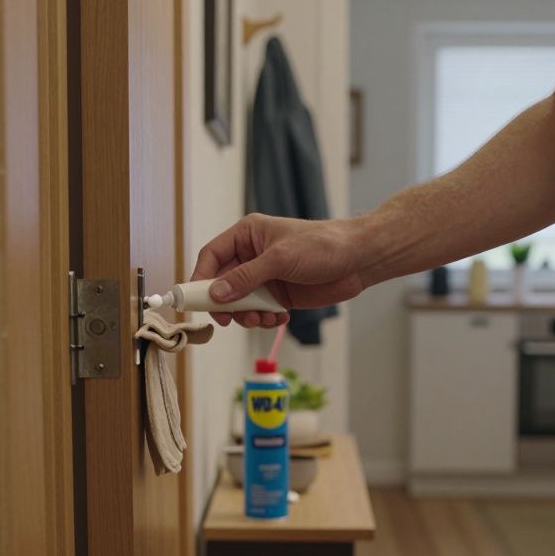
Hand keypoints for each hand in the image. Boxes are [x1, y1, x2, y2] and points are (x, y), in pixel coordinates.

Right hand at [190, 213, 368, 327]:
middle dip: (225, 304)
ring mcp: (264, 278)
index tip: (196, 300)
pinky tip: (280, 317)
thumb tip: (216, 294)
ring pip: (239, 303)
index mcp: (247, 236)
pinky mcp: (278, 295)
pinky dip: (264, 319)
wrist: (358, 259)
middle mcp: (251, 256)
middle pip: (221, 284)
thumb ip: (246, 277)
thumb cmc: (322, 246)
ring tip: (264, 318)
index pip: (211, 256)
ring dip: (247, 315)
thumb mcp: (280, 259)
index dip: (200, 278)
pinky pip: (259, 312)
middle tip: (230, 320)